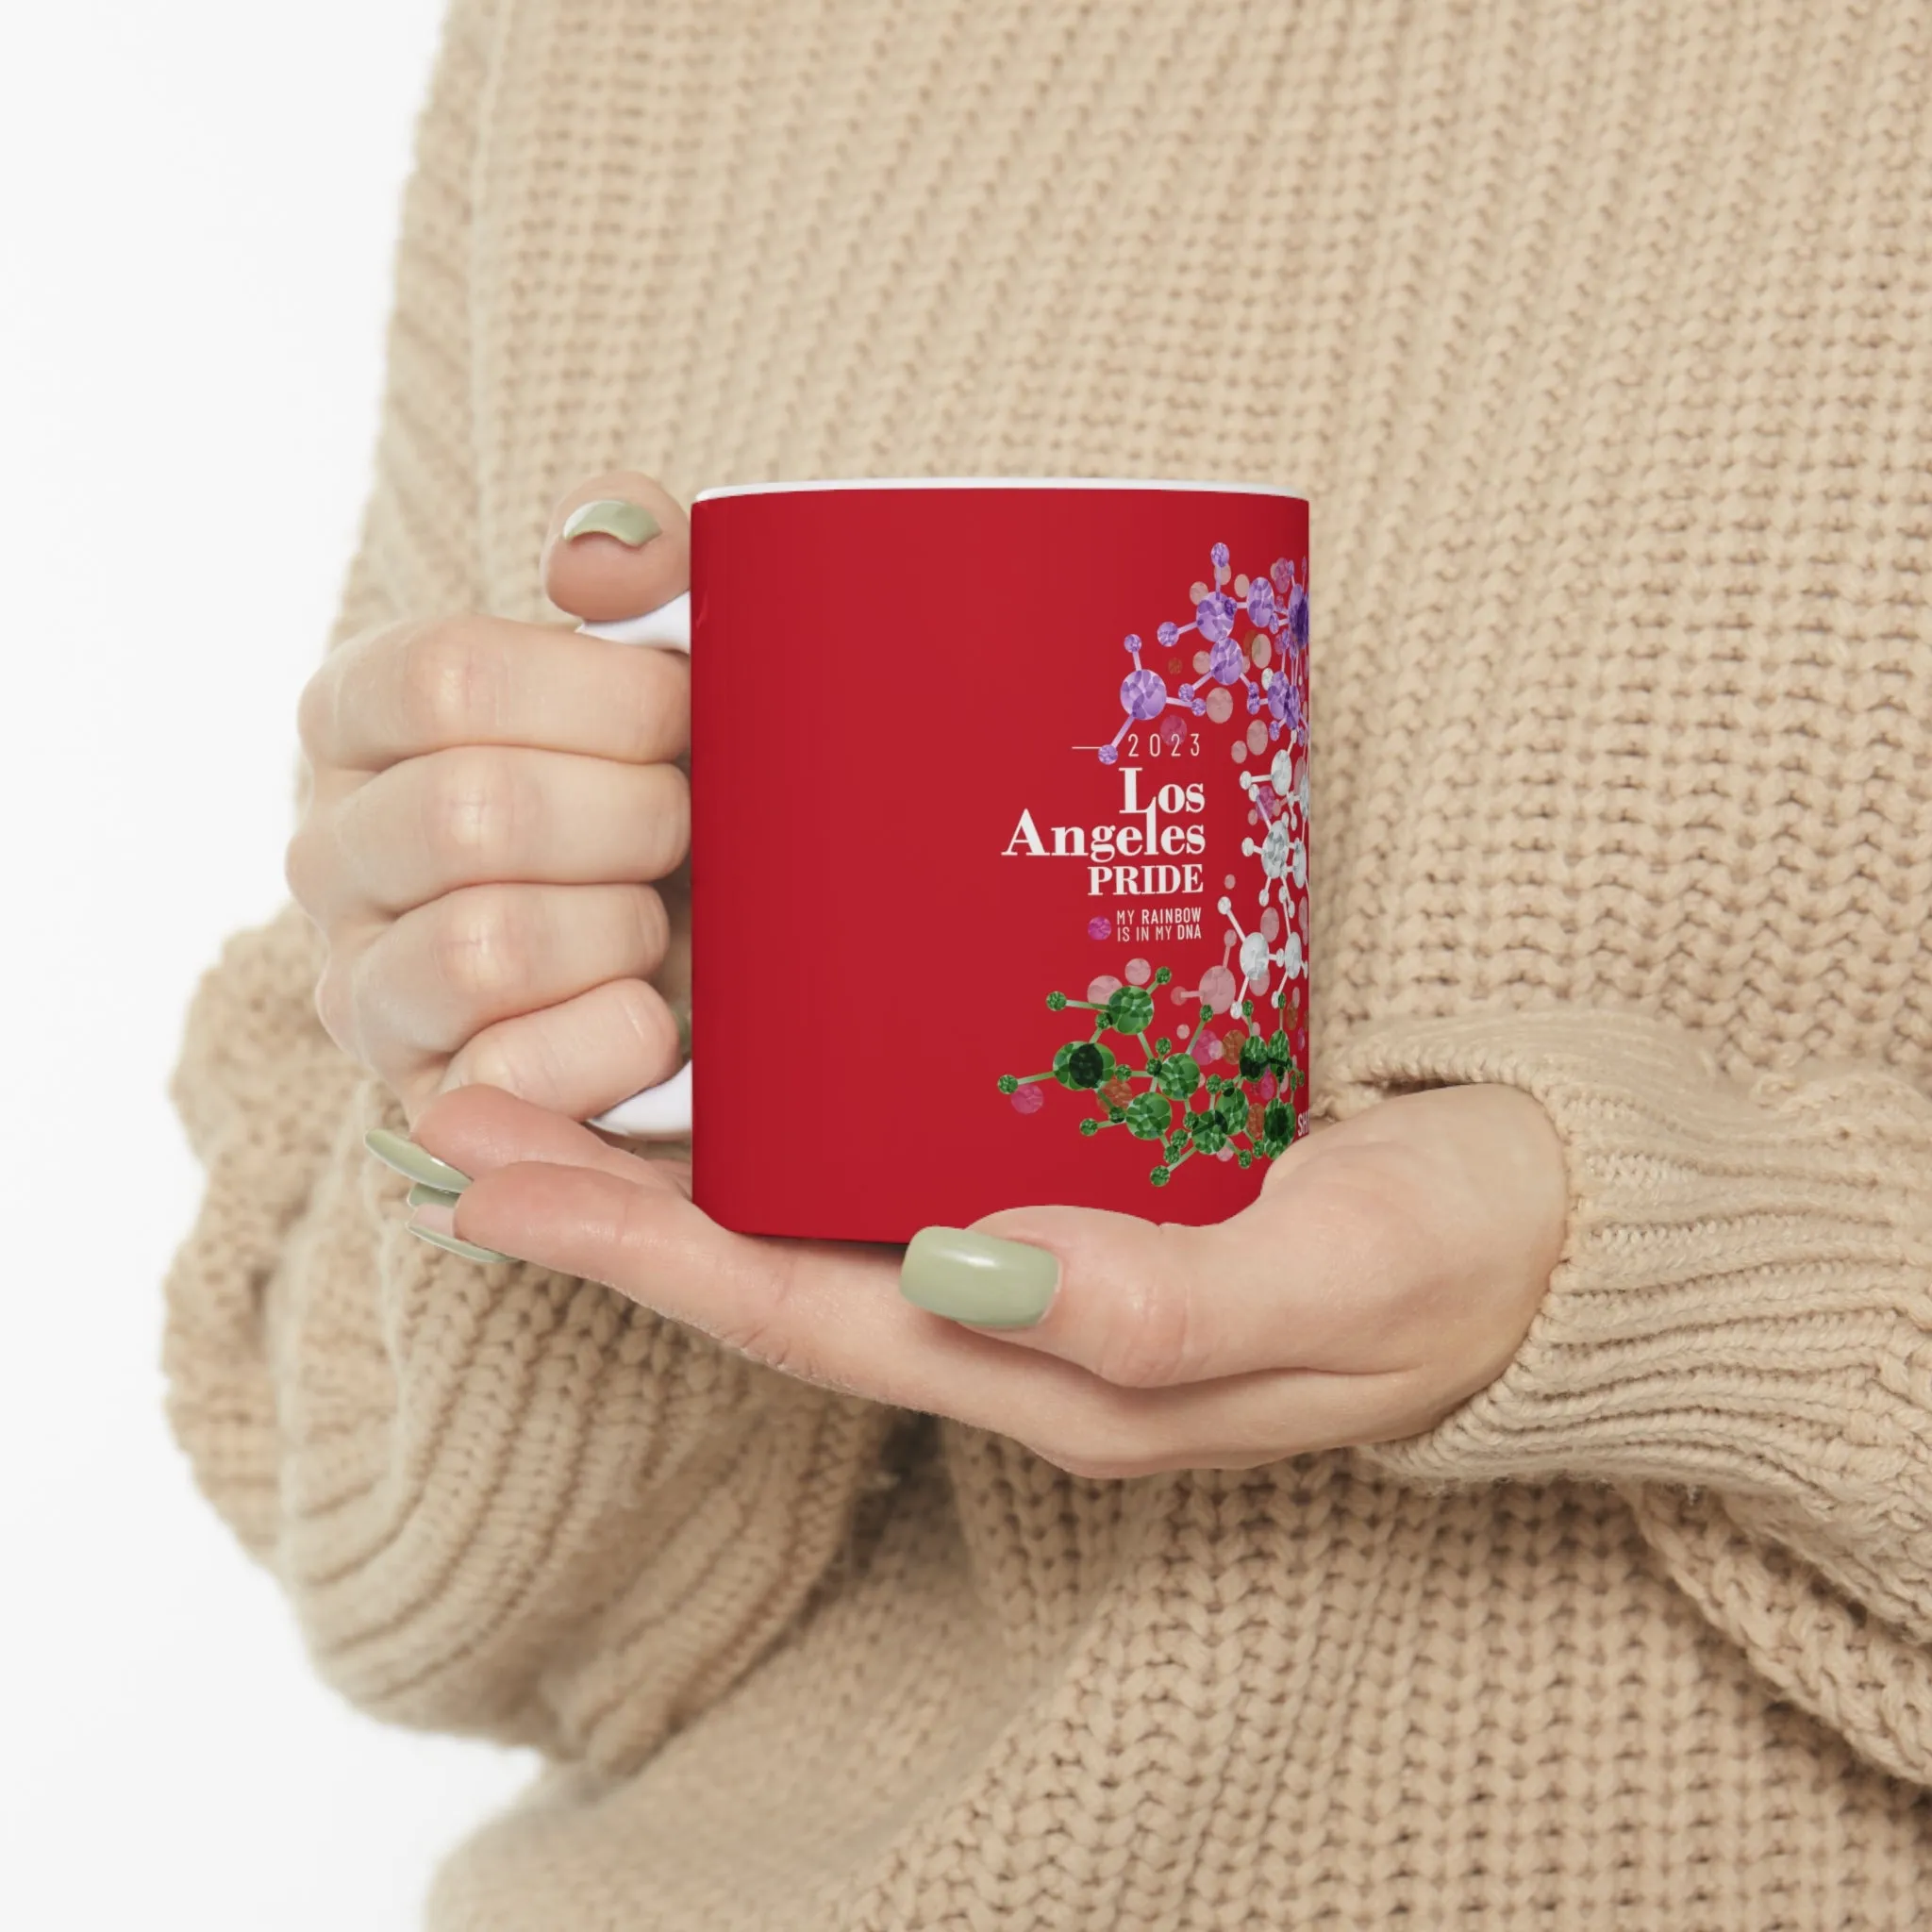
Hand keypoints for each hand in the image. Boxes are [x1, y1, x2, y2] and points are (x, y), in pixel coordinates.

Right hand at [288, 472, 693, 1123]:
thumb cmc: (684, 780)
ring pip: (480, 947)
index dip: (603, 698)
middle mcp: (330, 850)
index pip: (444, 678)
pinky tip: (656, 1014)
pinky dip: (614, 1039)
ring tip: (660, 917)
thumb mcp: (678, 654)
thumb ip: (645, 563)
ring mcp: (364, 986)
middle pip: (469, 813)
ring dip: (621, 928)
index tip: (685, 712)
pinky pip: (505, 1076)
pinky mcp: (425, 1102)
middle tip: (692, 823)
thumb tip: (593, 560)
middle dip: (633, 818)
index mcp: (363, 717)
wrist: (724, 948)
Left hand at [400, 1081, 1568, 1475]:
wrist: (1560, 1236)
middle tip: (452, 1112)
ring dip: (673, 1163)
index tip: (485, 1177)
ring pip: (817, 1222)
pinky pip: (901, 1166)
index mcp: (1057, 1372)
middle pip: (769, 1274)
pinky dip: (794, 1121)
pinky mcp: (1085, 1187)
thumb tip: (972, 1272)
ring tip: (544, 1077)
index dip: (634, 1254)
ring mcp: (1044, 1262)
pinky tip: (749, 1050)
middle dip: (602, 1206)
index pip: (799, 1318)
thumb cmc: (1460, 1256)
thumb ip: (1167, 1297)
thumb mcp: (1340, 1275)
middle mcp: (1021, 1328)